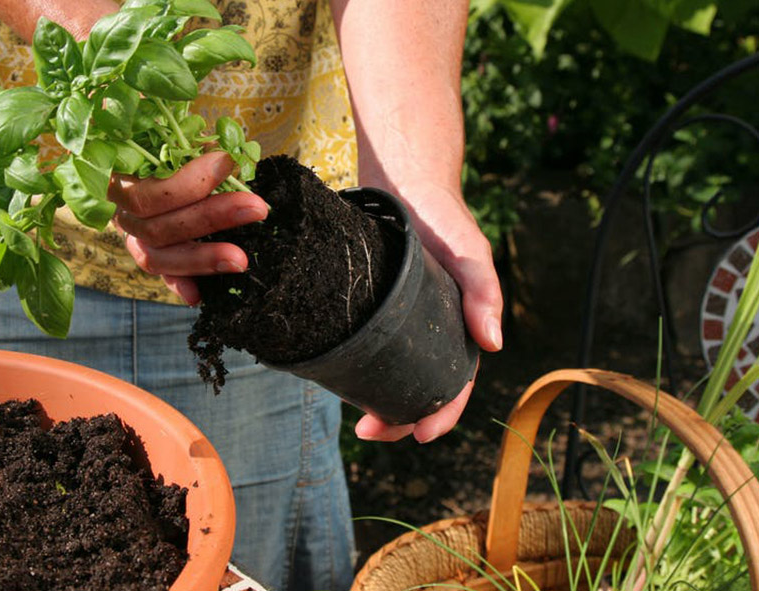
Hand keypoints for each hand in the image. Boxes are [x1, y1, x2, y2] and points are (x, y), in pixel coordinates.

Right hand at [108, 151, 268, 303]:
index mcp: (117, 179)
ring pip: (158, 258)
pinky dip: (180, 284)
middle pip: (158, 227)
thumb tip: (229, 157)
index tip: (227, 162)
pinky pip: (162, 275)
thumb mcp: (167, 134)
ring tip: (240, 260)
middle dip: (211, 217)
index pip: (148, 191)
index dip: (188, 183)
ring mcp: (131, 238)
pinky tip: (199, 296)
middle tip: (256, 208)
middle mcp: (119, 213)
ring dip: (202, 259)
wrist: (141, 162)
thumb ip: (189, 145)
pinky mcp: (148, 255)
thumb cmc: (159, 142)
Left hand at [353, 182, 502, 443]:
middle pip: (418, 385)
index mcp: (459, 324)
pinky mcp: (373, 304)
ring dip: (377, 399)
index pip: (456, 381)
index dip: (442, 412)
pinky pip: (369, 344)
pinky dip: (360, 366)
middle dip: (399, 417)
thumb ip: (484, 292)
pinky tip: (340, 379)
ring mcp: (399, 318)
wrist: (404, 177)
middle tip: (368, 433)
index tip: (419, 435)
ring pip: (392, 371)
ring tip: (355, 420)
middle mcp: (430, 327)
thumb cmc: (443, 214)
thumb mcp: (469, 250)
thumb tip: (494, 344)